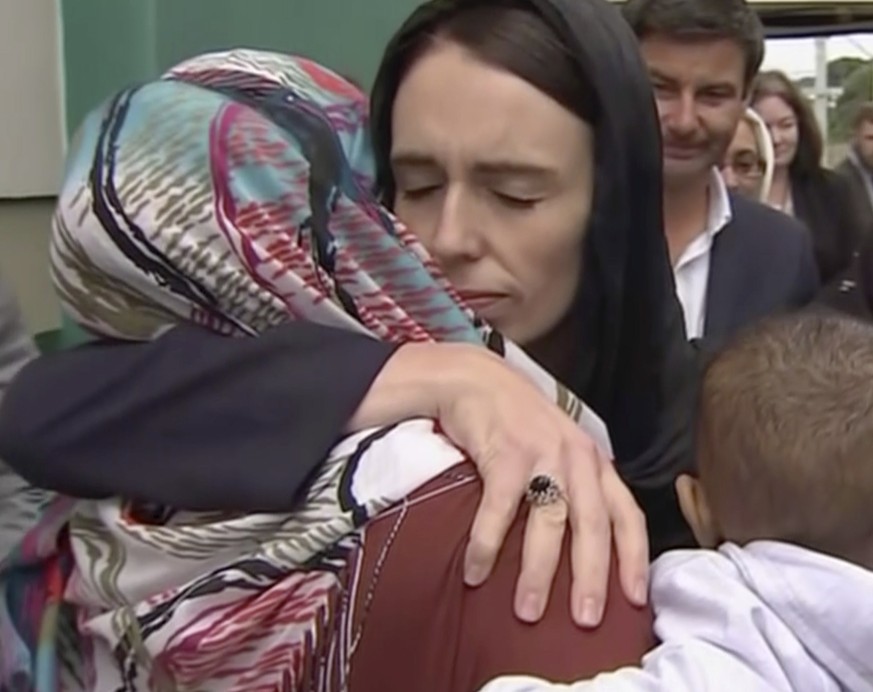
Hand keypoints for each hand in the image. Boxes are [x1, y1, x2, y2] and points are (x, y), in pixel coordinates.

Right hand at [432, 345, 648, 626]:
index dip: (635, 558)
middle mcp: (576, 457)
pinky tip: (475, 571)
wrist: (474, 379)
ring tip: (527, 612)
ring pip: (550, 521)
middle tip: (586, 620)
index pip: (627, 513)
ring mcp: (542, 452)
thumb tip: (579, 548)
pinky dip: (487, 544)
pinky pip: (499, 508)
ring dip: (538, 571)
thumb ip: (573, 486)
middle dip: (592, 577)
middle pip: (593, 525)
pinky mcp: (505, 452)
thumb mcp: (557, 448)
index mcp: (593, 461)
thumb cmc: (516, 421)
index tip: (636, 600)